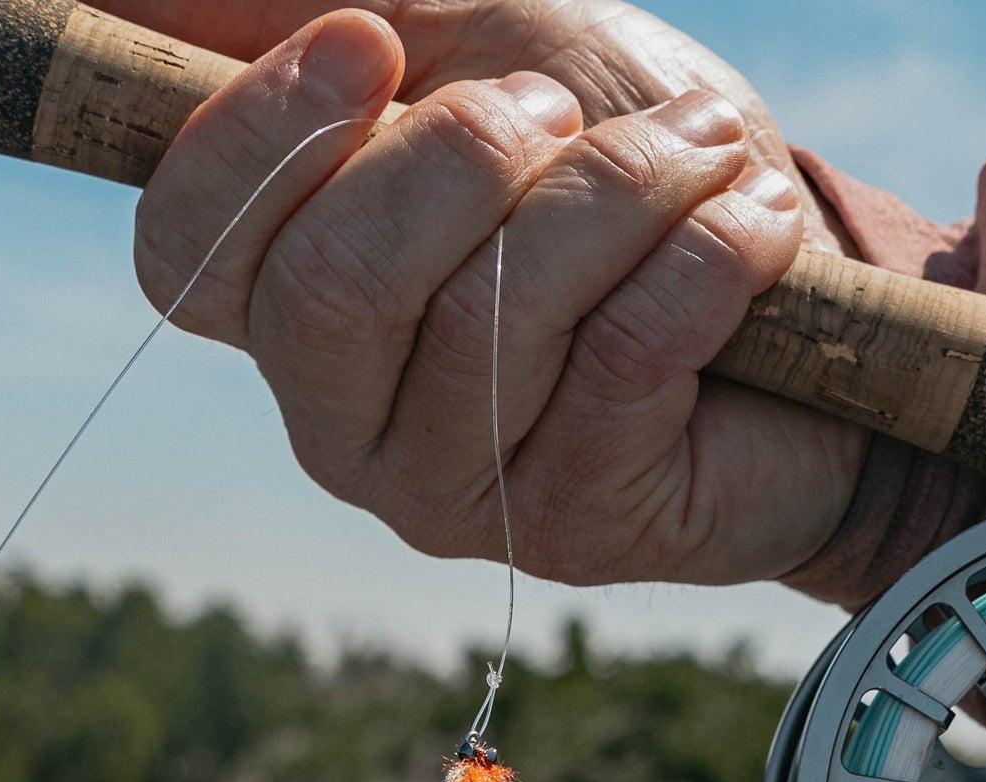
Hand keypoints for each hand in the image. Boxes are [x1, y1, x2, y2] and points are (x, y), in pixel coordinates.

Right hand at [108, 1, 866, 585]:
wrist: (795, 316)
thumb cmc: (621, 178)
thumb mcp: (477, 53)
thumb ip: (321, 24)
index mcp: (293, 316)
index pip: (191, 247)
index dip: (264, 134)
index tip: (372, 45)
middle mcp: (348, 428)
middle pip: (332, 288)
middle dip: (460, 158)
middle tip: (561, 113)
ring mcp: (455, 495)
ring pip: (490, 320)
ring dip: (617, 192)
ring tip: (702, 151)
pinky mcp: (574, 527)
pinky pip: (622, 359)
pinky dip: (706, 257)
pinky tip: (754, 222)